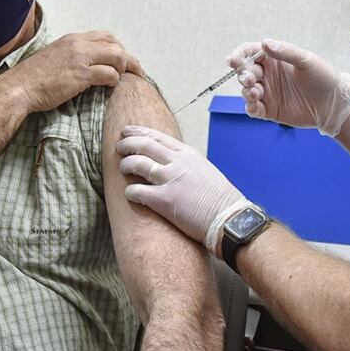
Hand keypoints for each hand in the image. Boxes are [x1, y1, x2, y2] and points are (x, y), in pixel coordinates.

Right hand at [8, 32, 143, 112]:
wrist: (19, 88)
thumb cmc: (33, 78)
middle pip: (115, 45)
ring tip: (126, 79)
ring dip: (125, 69)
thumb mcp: (54, 57)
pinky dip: (115, 80)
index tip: (123, 59)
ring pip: (117, 57)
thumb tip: (86, 62)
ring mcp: (80, 58)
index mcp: (72, 39)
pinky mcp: (80, 75)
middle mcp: (78, 44)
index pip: (105, 36)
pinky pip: (109, 74)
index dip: (118, 47)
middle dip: (128, 58)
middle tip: (135, 71)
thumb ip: (71, 55)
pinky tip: (112, 86)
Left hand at [117, 126, 249, 252]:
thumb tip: (170, 163)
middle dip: (127, 143)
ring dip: (126, 164)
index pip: (158, 136)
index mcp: (188, 154)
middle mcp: (178, 162)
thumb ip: (186, 164)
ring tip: (122, 168)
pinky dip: (130, 192)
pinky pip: (137, 192)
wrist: (230, 219)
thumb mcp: (205, 170)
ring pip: (137, 164)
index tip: (128, 131)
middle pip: (144, 145)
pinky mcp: (164, 200)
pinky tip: (130, 194)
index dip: (139, 132)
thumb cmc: (220, 199)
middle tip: (119, 146)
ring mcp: (170, 179)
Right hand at [229, 39, 349, 136]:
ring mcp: (268, 93)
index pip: (250, 53)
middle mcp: (268, 75)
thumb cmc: (323, 77)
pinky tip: (255, 105)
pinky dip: (250, 107)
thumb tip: (264, 42)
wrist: (335, 103)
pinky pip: (253, 109)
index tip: (232, 60)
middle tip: (250, 79)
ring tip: (255, 93)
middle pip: (245, 72)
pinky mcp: (270, 110)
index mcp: (274, 59)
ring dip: (247, 91)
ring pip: (247, 91)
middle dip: (244, 75)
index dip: (239, 55)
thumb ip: (285, 51)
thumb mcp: (306, 60)